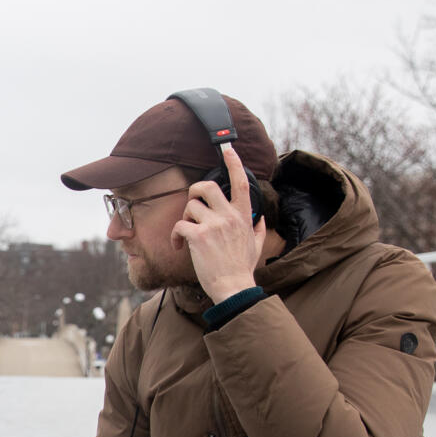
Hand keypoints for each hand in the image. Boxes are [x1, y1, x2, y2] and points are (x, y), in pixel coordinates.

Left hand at [173, 143, 266, 302]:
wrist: (234, 287)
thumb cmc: (242, 268)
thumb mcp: (257, 245)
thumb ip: (258, 229)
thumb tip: (261, 220)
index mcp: (244, 216)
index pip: (241, 183)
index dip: (233, 163)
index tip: (228, 149)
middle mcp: (229, 217)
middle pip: (207, 187)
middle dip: (194, 190)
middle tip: (191, 205)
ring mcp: (214, 225)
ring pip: (190, 206)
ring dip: (184, 218)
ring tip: (187, 234)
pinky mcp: (198, 237)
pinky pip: (179, 225)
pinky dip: (175, 235)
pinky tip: (178, 246)